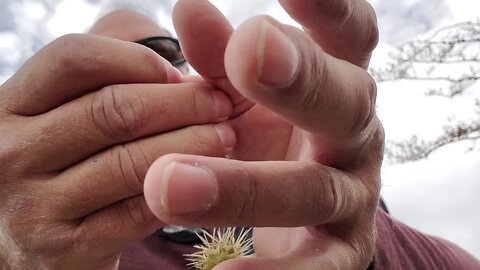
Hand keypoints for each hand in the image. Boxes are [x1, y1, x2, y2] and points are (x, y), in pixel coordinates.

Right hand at [0, 34, 234, 268]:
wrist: (43, 241)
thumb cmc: (70, 163)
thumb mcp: (72, 111)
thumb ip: (111, 67)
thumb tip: (172, 53)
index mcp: (12, 106)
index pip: (74, 58)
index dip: (138, 60)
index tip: (179, 74)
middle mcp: (11, 153)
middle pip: (111, 109)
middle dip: (182, 103)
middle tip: (220, 105)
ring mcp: (34, 206)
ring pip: (130, 160)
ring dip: (193, 144)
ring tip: (225, 136)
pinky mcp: (68, 249)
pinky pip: (140, 208)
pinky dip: (182, 186)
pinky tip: (207, 175)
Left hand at [145, 0, 382, 268]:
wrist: (300, 211)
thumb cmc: (270, 135)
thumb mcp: (247, 96)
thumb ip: (221, 59)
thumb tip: (189, 10)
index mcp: (338, 84)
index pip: (350, 34)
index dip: (330, 6)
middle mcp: (356, 135)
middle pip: (345, 102)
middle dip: (300, 79)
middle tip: (250, 51)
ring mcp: (352, 196)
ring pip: (314, 189)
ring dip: (245, 186)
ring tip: (169, 183)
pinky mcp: (340, 253)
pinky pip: (314, 268)